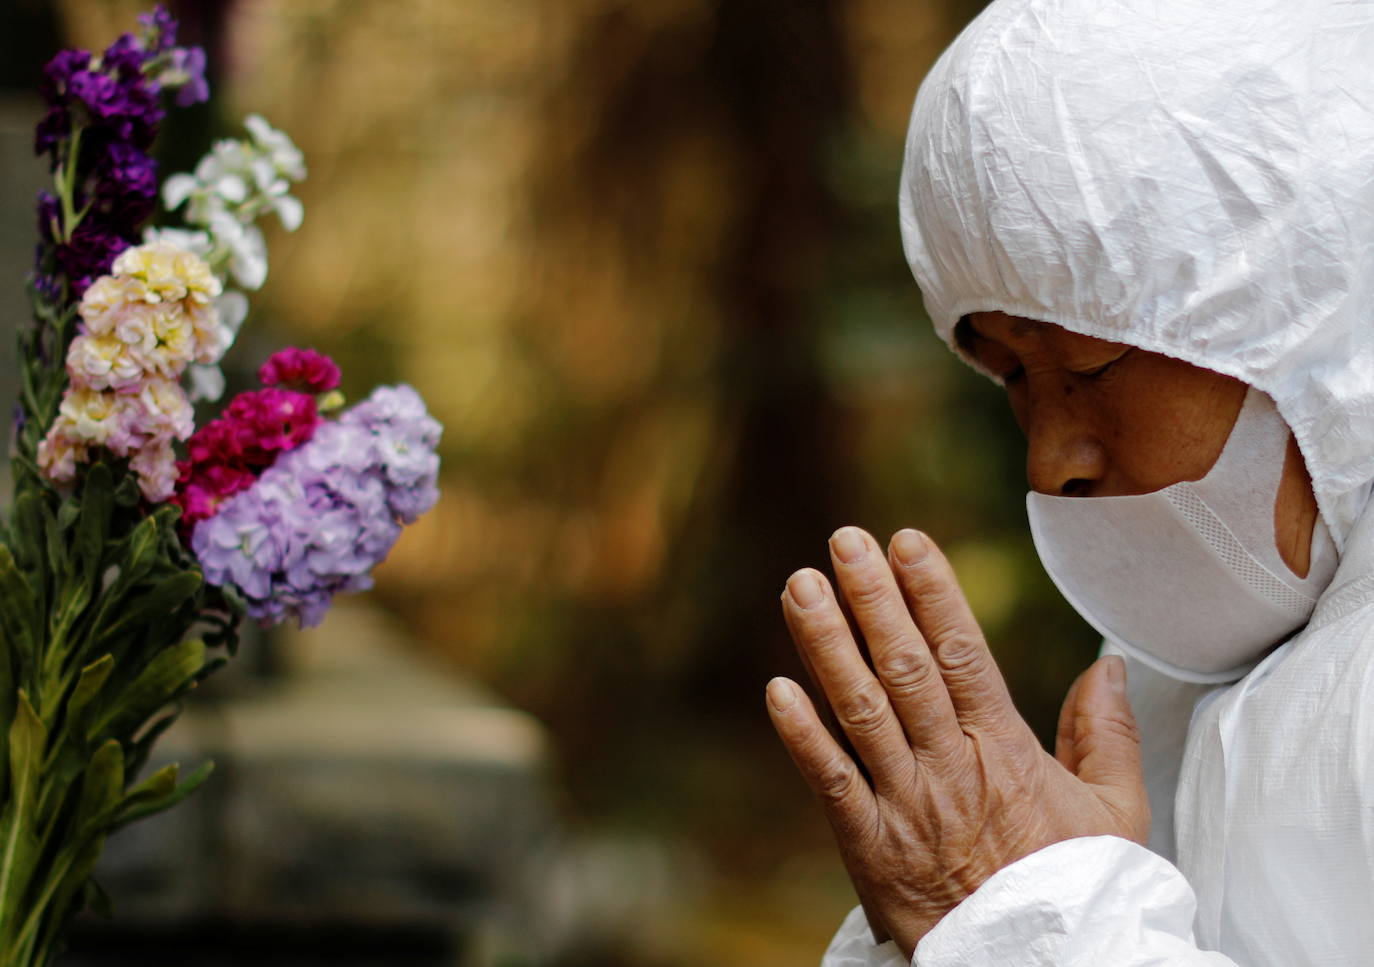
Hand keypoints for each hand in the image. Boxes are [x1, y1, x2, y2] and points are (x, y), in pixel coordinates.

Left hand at [768, 526, 1148, 957]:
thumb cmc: (1075, 887)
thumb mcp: (1116, 811)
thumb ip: (1107, 734)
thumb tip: (1107, 665)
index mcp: (1005, 749)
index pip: (964, 654)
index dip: (932, 593)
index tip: (906, 541)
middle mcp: (951, 766)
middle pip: (906, 668)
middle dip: (873, 599)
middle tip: (844, 542)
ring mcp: (907, 804)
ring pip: (861, 711)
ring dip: (827, 646)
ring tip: (801, 587)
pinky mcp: (870, 847)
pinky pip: (831, 784)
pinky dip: (803, 738)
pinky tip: (777, 689)